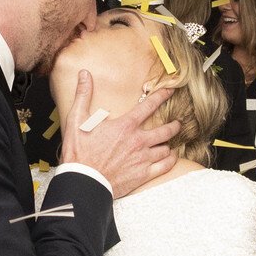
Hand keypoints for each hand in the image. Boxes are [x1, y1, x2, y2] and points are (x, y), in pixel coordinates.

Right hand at [60, 71, 178, 196]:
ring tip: (171, 143)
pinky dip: (170, 161)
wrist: (83, 180)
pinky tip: (171, 158)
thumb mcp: (77, 119)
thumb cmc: (79, 151)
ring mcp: (143, 158)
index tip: (170, 91)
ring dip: (169, 144)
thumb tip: (84, 74)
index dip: (162, 96)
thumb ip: (83, 95)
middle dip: (174, 125)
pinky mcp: (143, 174)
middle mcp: (138, 141)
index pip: (149, 106)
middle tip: (178, 123)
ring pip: (166, 148)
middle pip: (165, 130)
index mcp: (125, 126)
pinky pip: (165, 166)